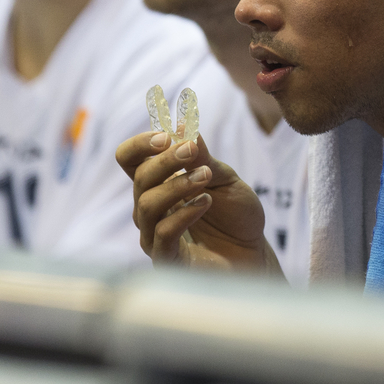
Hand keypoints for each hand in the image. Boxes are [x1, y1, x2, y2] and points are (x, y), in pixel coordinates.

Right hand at [115, 130, 277, 273]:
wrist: (254, 253)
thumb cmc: (235, 215)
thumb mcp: (223, 178)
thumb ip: (202, 156)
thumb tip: (183, 124)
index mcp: (158, 183)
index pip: (129, 160)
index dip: (139, 145)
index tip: (164, 136)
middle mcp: (150, 208)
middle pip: (139, 178)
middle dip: (166, 160)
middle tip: (192, 151)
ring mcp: (154, 235)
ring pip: (147, 205)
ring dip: (177, 185)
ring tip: (206, 179)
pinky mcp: (167, 259)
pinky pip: (163, 234)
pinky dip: (183, 214)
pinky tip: (206, 203)